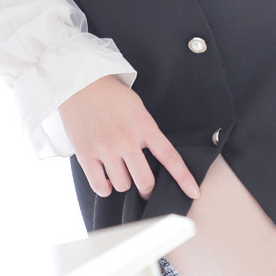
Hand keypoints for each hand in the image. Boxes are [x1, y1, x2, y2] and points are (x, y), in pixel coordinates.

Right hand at [58, 75, 200, 202]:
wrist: (81, 83)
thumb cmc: (112, 95)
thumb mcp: (137, 107)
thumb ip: (146, 131)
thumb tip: (154, 159)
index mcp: (143, 125)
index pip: (169, 157)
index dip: (184, 178)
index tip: (194, 193)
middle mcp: (126, 139)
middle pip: (145, 181)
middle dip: (146, 188)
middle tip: (144, 186)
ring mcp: (105, 148)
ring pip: (122, 185)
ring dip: (122, 182)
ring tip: (118, 169)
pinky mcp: (86, 154)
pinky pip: (100, 186)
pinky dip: (104, 187)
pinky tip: (105, 178)